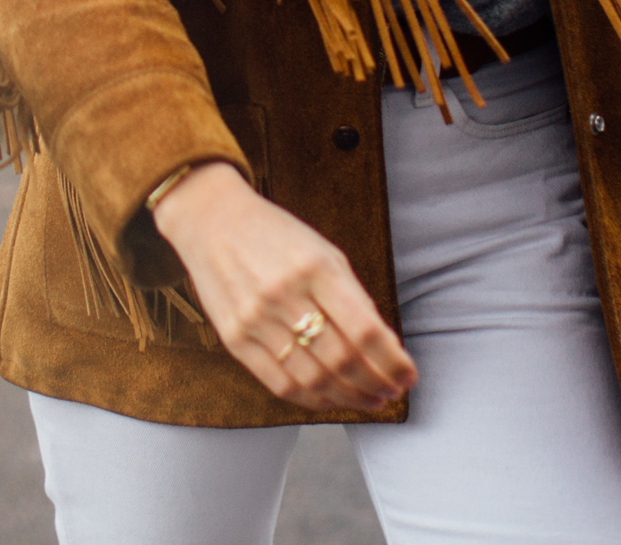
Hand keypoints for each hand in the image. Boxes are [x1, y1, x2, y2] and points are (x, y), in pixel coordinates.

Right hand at [149, 162, 415, 412]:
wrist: (212, 220)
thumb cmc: (276, 235)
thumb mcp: (322, 251)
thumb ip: (352, 297)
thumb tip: (384, 347)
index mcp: (316, 267)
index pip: (365, 330)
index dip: (392, 361)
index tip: (408, 375)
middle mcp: (285, 295)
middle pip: (341, 359)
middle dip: (375, 383)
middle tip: (392, 392)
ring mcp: (256, 319)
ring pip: (313, 379)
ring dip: (349, 397)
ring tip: (369, 400)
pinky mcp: (234, 339)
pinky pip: (279, 383)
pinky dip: (312, 399)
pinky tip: (331, 398)